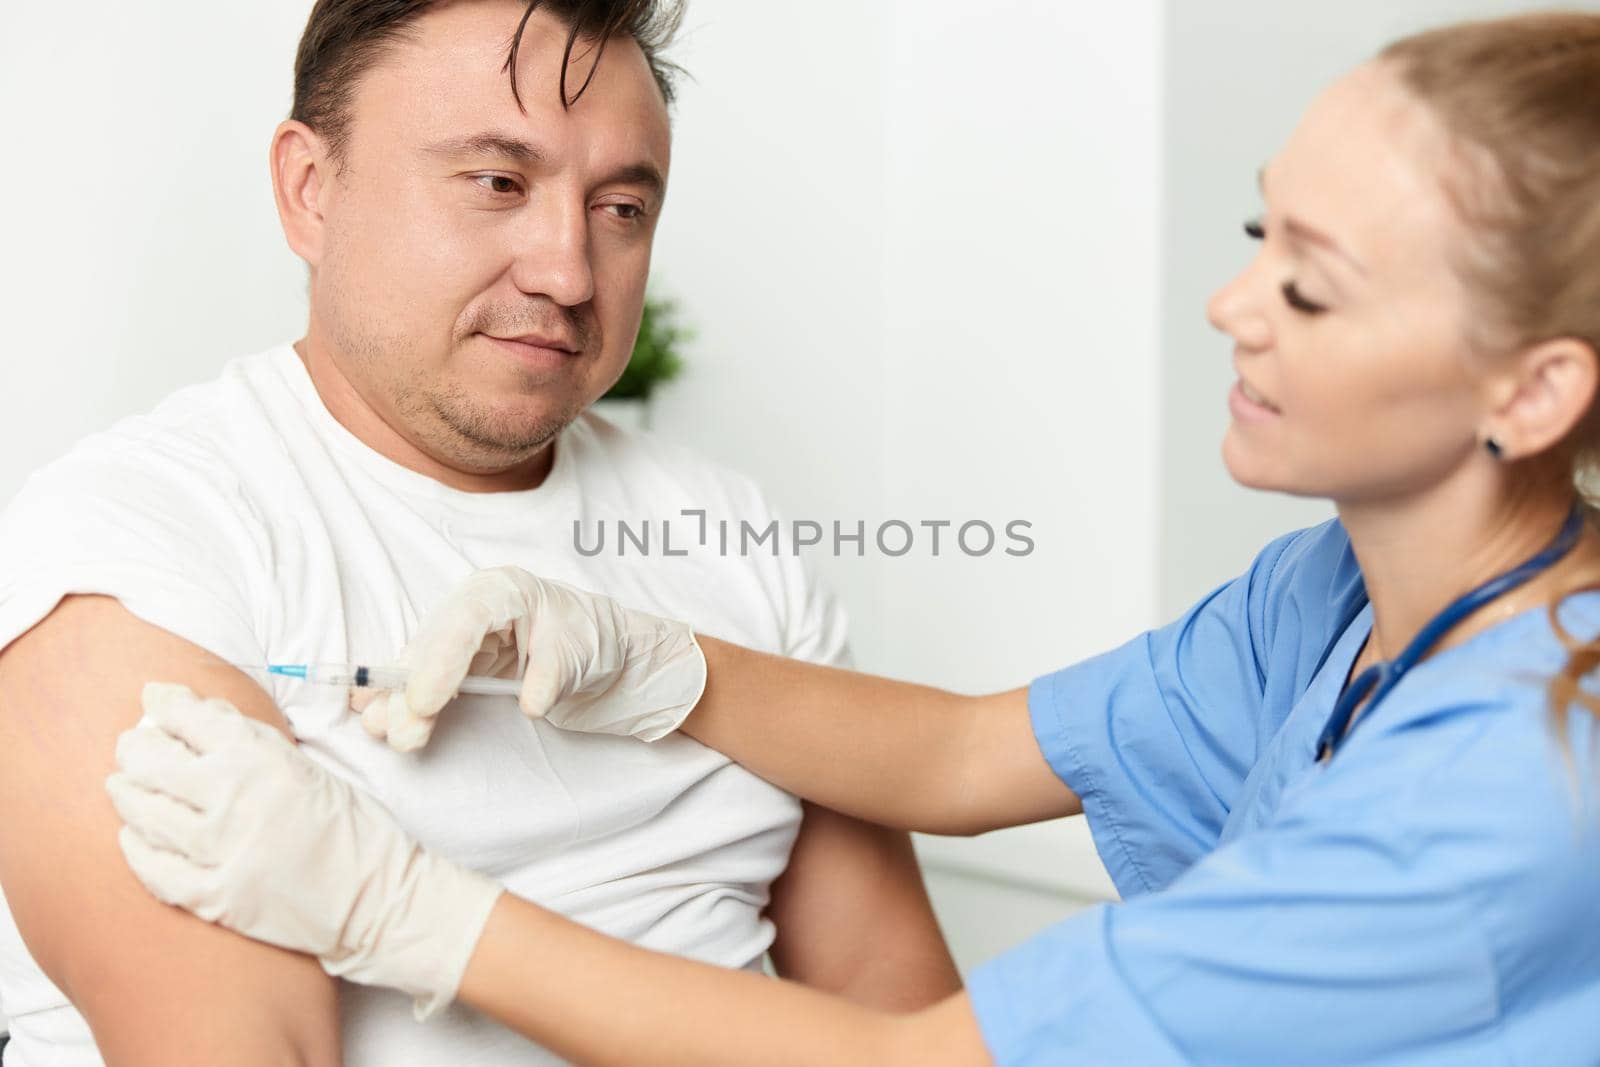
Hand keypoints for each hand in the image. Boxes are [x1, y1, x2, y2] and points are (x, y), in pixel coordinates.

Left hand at [106, 682, 502, 1019]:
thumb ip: (249, 739)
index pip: (187, 716)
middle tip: (134, 749)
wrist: (379, 898)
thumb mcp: (305, 767)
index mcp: (262, 758)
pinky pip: (153, 871)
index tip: (154, 703)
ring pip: (142, 814)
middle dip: (134, 749)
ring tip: (124, 787)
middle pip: (149, 761)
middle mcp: (234, 798)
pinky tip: (134, 838)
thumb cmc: (350, 827)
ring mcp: (221, 851)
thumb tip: (192, 709)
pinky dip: (136, 850)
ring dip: (127, 795)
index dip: (163, 705)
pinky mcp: (216, 898)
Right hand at [359, 565, 706, 752]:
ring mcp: (461, 636)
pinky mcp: (457, 665)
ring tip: (384, 732)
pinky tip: (375, 714)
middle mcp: (474, 608)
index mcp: (505, 590)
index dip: (440, 660)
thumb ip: (554, 675)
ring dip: (400, 699)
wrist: (604, 654)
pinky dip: (403, 699)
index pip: (465, 619)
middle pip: (433, 644)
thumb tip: (531, 703)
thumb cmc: (592, 639)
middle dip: (411, 688)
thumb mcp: (581, 652)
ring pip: (420, 664)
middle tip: (401, 730)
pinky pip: (424, 679)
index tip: (425, 701)